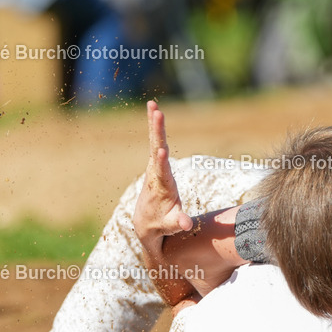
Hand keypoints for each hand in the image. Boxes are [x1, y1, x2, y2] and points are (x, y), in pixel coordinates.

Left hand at [134, 101, 193, 253]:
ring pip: (154, 142)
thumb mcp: (171, 226)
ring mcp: (154, 167)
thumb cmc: (162, 224)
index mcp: (161, 188)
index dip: (161, 162)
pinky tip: (155, 112)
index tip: (161, 150)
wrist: (145, 223)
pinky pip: (156, 142)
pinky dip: (155, 127)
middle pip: (155, 149)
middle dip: (156, 132)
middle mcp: (155, 174)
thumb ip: (178, 222)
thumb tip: (186, 223)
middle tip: (156, 112)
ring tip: (153, 105)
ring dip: (154, 124)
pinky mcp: (155, 164)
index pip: (161, 173)